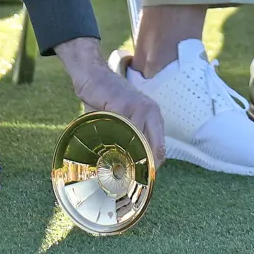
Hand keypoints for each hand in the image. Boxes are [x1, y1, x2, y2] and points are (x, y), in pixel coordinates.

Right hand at [54, 38, 166, 168]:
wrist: (93, 76)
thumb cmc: (107, 101)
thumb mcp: (124, 118)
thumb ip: (130, 137)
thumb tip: (130, 166)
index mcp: (154, 116)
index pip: (160, 149)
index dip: (151, 166)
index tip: (139, 177)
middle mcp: (151, 112)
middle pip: (153, 149)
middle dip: (142, 165)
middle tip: (128, 177)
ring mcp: (138, 108)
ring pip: (138, 142)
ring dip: (127, 157)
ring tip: (117, 168)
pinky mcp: (123, 106)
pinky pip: (122, 131)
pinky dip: (114, 143)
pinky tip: (107, 150)